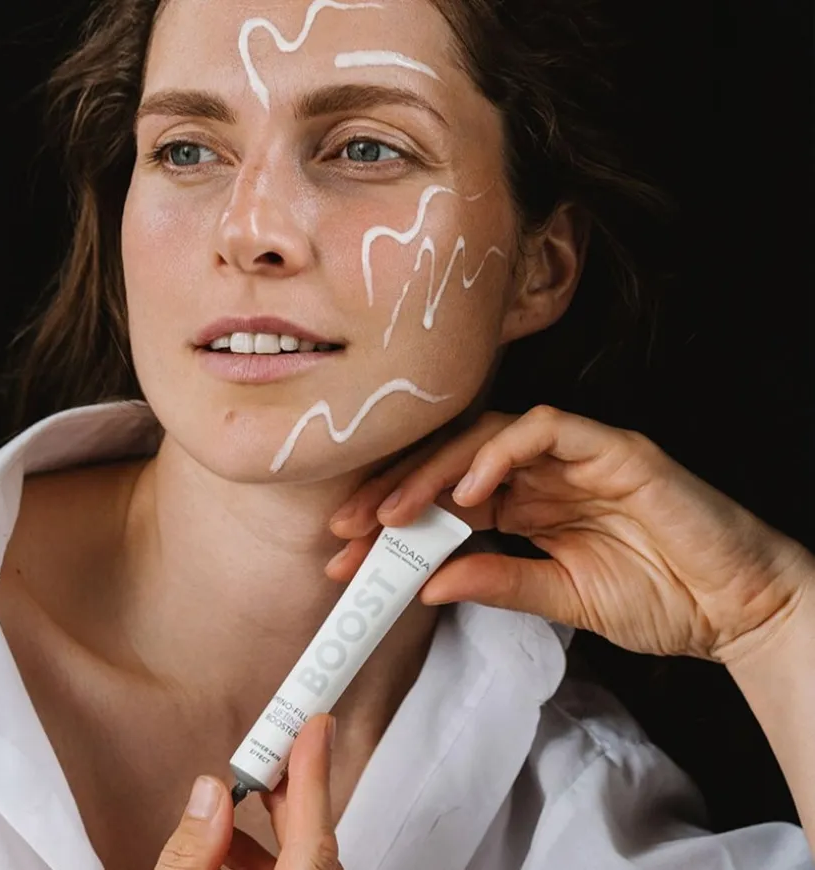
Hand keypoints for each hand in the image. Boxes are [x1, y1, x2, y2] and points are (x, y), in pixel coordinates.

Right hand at [155, 714, 341, 869]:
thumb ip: (190, 853)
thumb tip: (208, 792)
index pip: (315, 835)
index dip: (314, 773)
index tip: (319, 724)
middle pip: (314, 840)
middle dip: (293, 789)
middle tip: (277, 743)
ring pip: (304, 859)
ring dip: (275, 824)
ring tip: (242, 791)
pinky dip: (266, 855)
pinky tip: (228, 845)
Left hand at [327, 406, 811, 663]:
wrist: (735, 608)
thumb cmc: (659, 598)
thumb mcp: (562, 600)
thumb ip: (499, 582)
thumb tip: (429, 586)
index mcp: (526, 506)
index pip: (444, 500)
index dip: (394, 521)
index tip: (348, 554)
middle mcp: (541, 474)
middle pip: (450, 461)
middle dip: (394, 492)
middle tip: (347, 530)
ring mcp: (575, 456)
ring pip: (485, 435)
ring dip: (433, 471)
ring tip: (393, 514)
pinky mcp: (613, 448)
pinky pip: (545, 428)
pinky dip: (501, 453)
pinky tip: (470, 491)